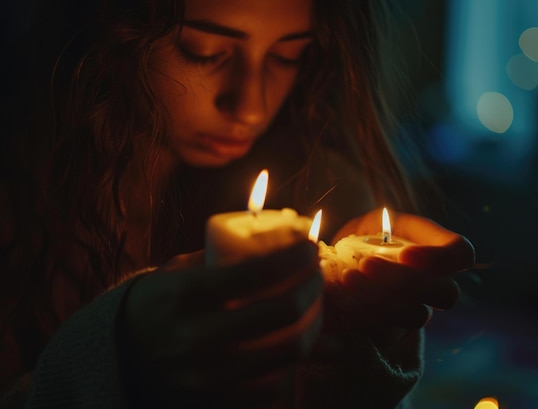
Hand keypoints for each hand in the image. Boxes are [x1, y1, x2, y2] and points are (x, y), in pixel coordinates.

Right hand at [118, 240, 322, 407]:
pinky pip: (273, 385)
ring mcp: (209, 373)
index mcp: (189, 293)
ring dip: (314, 323)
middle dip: (313, 286)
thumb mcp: (185, 270)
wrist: (119, 352)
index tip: (309, 246)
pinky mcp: (216, 400)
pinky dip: (290, 363)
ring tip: (313, 307)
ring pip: (290, 350)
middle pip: (285, 310)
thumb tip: (290, 255)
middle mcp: (200, 334)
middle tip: (315, 275)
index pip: (261, 269)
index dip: (297, 255)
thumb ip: (231, 261)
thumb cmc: (161, 301)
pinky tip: (290, 342)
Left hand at [325, 209, 474, 345]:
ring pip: (415, 316)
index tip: (406, 253)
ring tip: (348, 276)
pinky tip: (340, 292)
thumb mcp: (381, 219)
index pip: (462, 254)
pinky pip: (386, 334)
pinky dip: (360, 313)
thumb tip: (391, 252)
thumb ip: (390, 225)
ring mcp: (417, 313)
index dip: (441, 258)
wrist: (342, 258)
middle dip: (406, 280)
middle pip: (446, 294)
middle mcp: (436, 286)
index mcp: (438, 251)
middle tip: (367, 263)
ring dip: (379, 297)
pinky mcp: (392, 333)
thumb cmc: (368, 234)